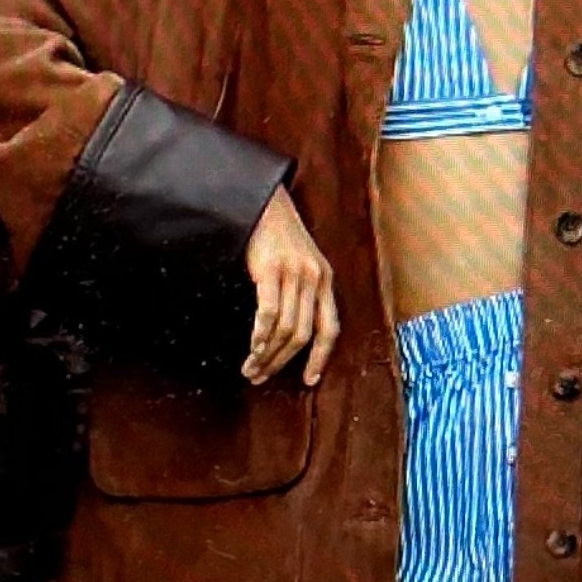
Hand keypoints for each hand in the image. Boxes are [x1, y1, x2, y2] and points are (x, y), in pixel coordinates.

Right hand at [242, 185, 339, 387]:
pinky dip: (260, 336)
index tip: (309, 381)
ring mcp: (294, 273)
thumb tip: (293, 334)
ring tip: (251, 367)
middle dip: (282, 363)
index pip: (330, 329)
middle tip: (261, 377)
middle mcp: (315, 278)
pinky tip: (251, 347)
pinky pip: (268, 313)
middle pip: (302, 335)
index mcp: (326, 279)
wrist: (264, 200)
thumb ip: (305, 292)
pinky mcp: (271, 269)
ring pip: (285, 329)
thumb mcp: (303, 261)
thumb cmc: (279, 234)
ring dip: (267, 354)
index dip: (320, 358)